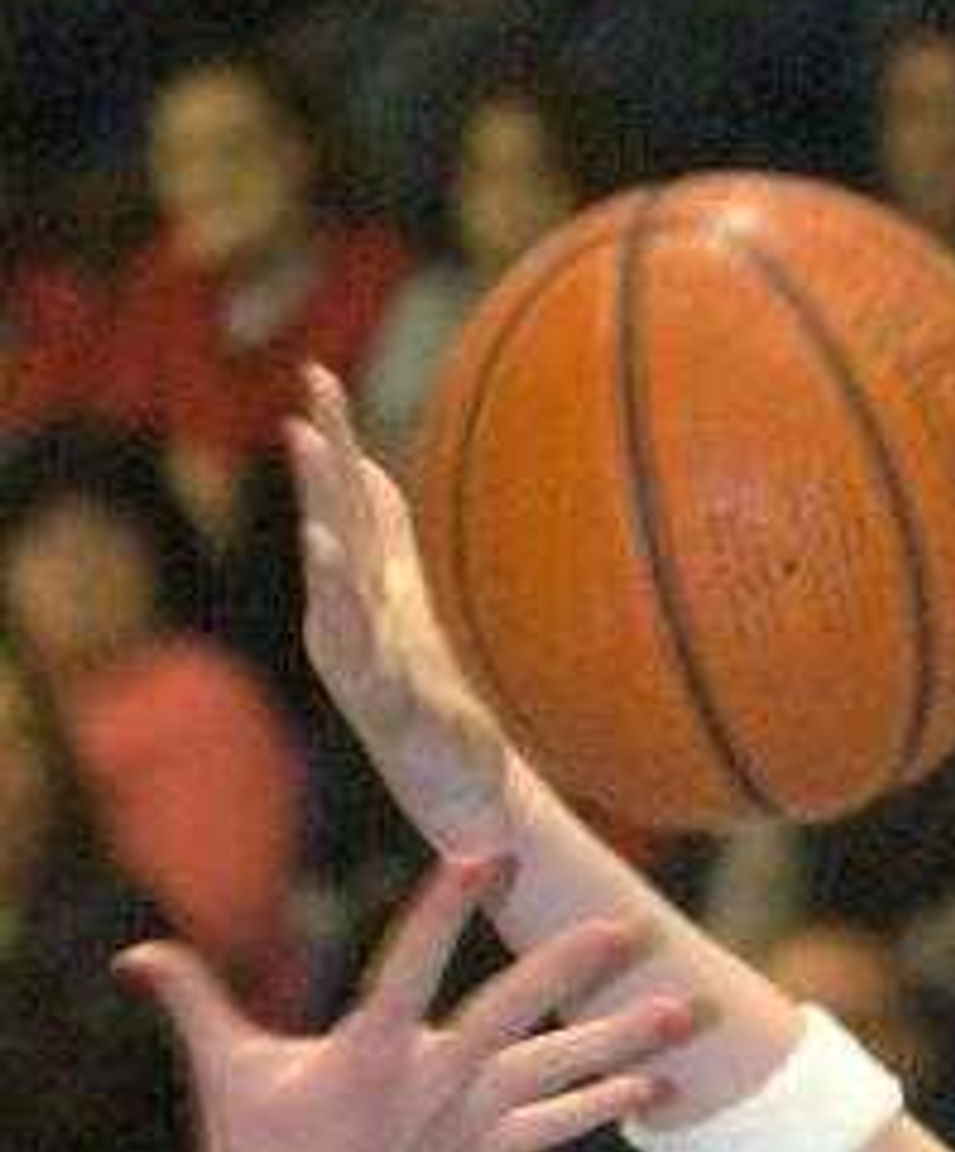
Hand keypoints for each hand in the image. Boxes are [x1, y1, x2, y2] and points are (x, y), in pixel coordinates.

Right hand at [128, 854, 681, 1151]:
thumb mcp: (222, 1074)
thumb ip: (189, 1001)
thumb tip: (136, 952)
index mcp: (371, 1052)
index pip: (415, 963)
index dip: (448, 908)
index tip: (488, 853)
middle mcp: (433, 1082)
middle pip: (518, 1014)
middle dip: (574, 966)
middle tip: (633, 926)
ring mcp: (467, 1121)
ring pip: (561, 1071)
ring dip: (626, 1039)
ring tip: (689, 1010)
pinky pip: (560, 1127)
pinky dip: (608, 1105)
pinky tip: (658, 1088)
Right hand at [289, 366, 526, 859]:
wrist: (449, 776)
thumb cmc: (423, 685)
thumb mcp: (407, 597)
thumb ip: (386, 537)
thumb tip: (372, 469)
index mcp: (356, 588)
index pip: (342, 500)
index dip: (333, 442)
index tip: (319, 375)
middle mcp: (344, 617)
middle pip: (332, 533)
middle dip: (321, 476)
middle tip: (308, 415)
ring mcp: (360, 660)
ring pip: (338, 598)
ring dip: (329, 556)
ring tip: (319, 515)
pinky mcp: (387, 704)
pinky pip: (367, 660)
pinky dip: (353, 626)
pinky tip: (343, 593)